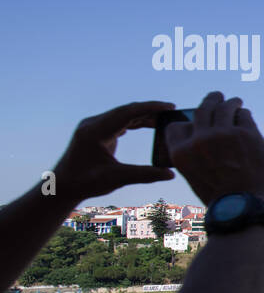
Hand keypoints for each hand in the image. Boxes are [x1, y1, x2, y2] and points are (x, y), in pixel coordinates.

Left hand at [52, 101, 177, 201]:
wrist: (62, 185)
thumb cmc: (85, 182)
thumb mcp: (116, 179)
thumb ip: (144, 175)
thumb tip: (171, 174)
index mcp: (95, 131)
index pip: (126, 112)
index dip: (150, 108)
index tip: (170, 106)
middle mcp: (93, 124)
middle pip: (126, 110)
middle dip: (150, 109)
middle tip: (173, 110)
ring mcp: (94, 126)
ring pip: (123, 115)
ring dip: (144, 116)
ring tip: (165, 119)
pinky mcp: (96, 132)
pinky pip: (119, 122)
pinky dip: (135, 122)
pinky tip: (148, 125)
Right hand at [167, 92, 263, 209]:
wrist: (246, 208)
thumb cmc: (222, 198)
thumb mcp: (196, 178)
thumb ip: (196, 156)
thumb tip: (203, 135)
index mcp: (181, 152)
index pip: (177, 126)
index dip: (187, 122)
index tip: (194, 119)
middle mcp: (199, 139)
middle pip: (202, 110)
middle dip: (210, 100)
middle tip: (216, 96)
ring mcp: (223, 134)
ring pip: (225, 108)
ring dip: (230, 102)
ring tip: (235, 101)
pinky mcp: (246, 134)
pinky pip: (244, 116)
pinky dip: (244, 115)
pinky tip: (245, 116)